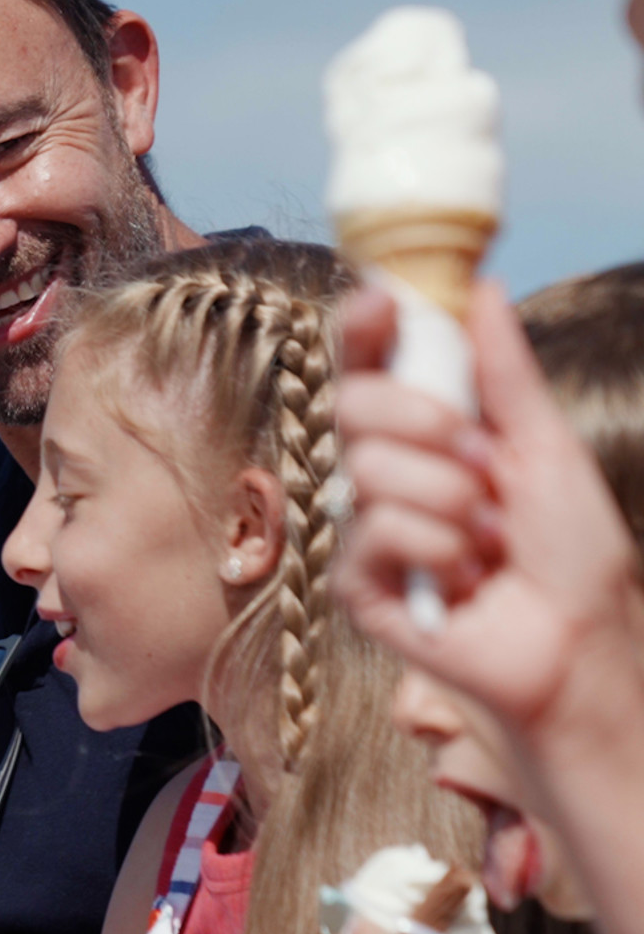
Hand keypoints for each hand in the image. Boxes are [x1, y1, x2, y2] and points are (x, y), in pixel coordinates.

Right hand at [334, 281, 643, 738]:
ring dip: (449, 498)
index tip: (382, 299)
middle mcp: (384, 472)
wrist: (582, 643)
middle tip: (483, 457)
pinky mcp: (357, 583)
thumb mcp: (546, 446)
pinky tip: (464, 578)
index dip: (364, 327)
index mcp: (423, 432)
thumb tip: (481, 289)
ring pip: (366, 470)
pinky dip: (435, 548)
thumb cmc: (572, 553)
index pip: (370, 365)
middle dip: (422, 420)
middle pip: (351, 404)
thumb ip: (505, 374)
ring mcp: (365, 527)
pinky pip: (373, 532)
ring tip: (489, 535)